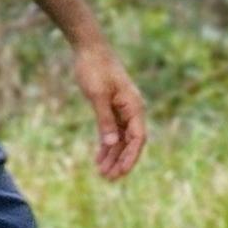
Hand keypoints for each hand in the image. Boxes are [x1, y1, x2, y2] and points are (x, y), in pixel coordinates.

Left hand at [76, 43, 148, 179]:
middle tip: (108, 179)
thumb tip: (111, 144)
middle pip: (130, 141)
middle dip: (120, 160)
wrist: (89, 49)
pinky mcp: (112, 107)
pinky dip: (107, 144)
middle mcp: (132, 109)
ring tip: (102, 172)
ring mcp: (122, 109)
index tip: (120, 173)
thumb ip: (105, 121)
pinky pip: (113, 130)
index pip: (138, 138)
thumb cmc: (95, 69)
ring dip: (112, 155)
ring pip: (121, 138)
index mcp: (134, 106)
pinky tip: (99, 156)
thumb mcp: (98, 96)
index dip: (130, 157)